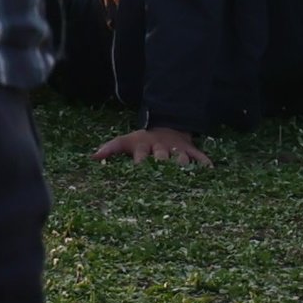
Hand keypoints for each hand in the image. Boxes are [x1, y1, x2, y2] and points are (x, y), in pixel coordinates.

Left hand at [92, 122, 210, 168]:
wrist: (167, 126)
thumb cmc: (143, 140)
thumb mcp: (125, 141)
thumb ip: (109, 149)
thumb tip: (92, 157)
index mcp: (144, 146)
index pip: (141, 155)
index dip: (140, 163)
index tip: (138, 172)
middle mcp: (161, 148)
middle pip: (162, 157)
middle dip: (163, 165)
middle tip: (164, 177)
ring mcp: (177, 149)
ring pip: (182, 158)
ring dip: (183, 166)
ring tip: (187, 177)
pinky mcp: (191, 150)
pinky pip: (200, 156)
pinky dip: (205, 163)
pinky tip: (211, 172)